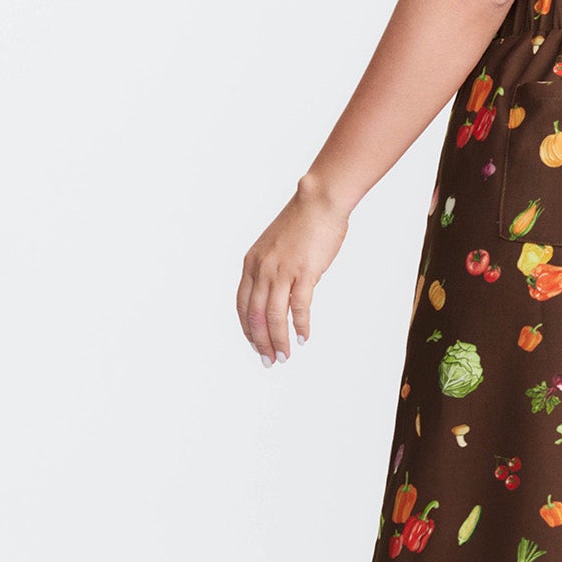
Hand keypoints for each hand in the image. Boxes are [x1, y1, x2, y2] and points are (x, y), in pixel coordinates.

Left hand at [238, 178, 349, 364]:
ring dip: (278, 340)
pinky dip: (300, 325)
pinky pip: (299, 307)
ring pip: (274, 315)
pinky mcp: (304, 272)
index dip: (247, 329)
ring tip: (284, 356)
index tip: (255, 345)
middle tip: (269, 360)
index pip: (243, 305)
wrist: (318, 202)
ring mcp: (282, 271)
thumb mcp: (275, 247)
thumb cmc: (302, 222)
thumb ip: (272, 269)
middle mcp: (262, 269)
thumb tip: (281, 294)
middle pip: (256, 315)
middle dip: (261, 342)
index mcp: (252, 263)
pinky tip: (303, 337)